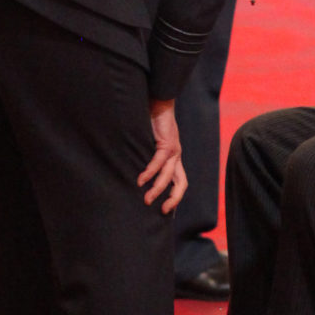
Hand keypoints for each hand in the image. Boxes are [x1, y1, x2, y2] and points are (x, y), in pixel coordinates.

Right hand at [138, 98, 186, 212]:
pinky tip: (141, 180)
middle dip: (173, 199)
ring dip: (157, 189)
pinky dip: (150, 172)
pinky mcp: (166, 142)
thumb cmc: (150, 124)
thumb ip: (145, 158)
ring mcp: (173, 150)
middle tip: (162, 211)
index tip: (165, 211)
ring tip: (147, 199)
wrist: (157, 102)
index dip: (175, 197)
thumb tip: (132, 175)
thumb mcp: (149, 146)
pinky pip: (159, 161)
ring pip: (169, 175)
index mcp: (174, 158)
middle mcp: (176, 156)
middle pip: (181, 183)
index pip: (180, 182)